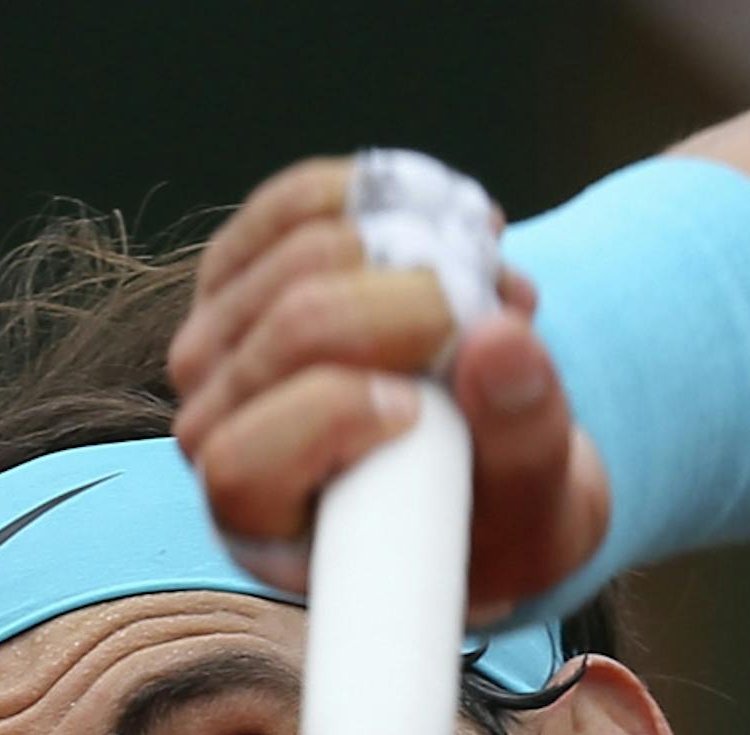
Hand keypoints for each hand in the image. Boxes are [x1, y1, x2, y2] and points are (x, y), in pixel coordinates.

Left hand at [168, 158, 610, 619]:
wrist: (488, 465)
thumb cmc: (499, 514)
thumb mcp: (533, 509)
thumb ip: (522, 440)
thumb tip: (501, 339)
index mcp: (260, 524)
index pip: (243, 464)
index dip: (333, 415)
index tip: (422, 410)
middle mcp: (216, 432)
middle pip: (288, 332)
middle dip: (409, 306)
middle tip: (495, 309)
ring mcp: (220, 342)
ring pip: (301, 252)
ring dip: (413, 246)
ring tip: (490, 281)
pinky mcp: (243, 269)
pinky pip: (297, 201)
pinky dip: (382, 195)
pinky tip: (447, 217)